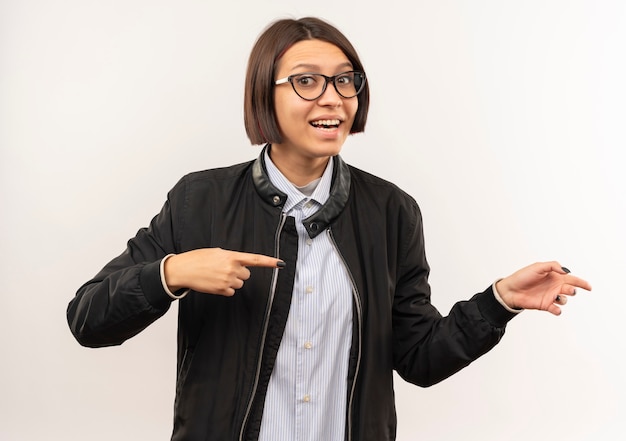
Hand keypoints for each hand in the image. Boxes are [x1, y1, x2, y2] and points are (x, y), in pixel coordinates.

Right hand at [163, 248, 283, 295]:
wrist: (184, 269)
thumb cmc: (198, 259)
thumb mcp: (217, 253)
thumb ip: (231, 257)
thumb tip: (240, 264)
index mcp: (232, 256)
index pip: (255, 259)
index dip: (270, 262)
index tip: (280, 264)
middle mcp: (232, 269)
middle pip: (247, 275)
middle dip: (239, 273)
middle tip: (225, 269)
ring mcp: (227, 280)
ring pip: (239, 284)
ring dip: (232, 281)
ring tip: (218, 275)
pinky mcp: (222, 290)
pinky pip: (231, 292)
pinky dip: (225, 289)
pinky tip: (215, 283)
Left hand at [496, 261, 591, 314]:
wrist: (510, 289)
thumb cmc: (523, 276)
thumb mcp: (538, 266)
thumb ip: (553, 266)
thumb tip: (566, 272)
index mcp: (554, 276)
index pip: (572, 279)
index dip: (582, 283)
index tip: (589, 287)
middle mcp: (554, 287)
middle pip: (571, 290)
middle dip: (572, 290)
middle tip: (566, 289)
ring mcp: (550, 296)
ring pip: (565, 300)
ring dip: (564, 299)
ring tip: (556, 296)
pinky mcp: (545, 305)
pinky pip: (557, 310)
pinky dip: (557, 310)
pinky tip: (553, 307)